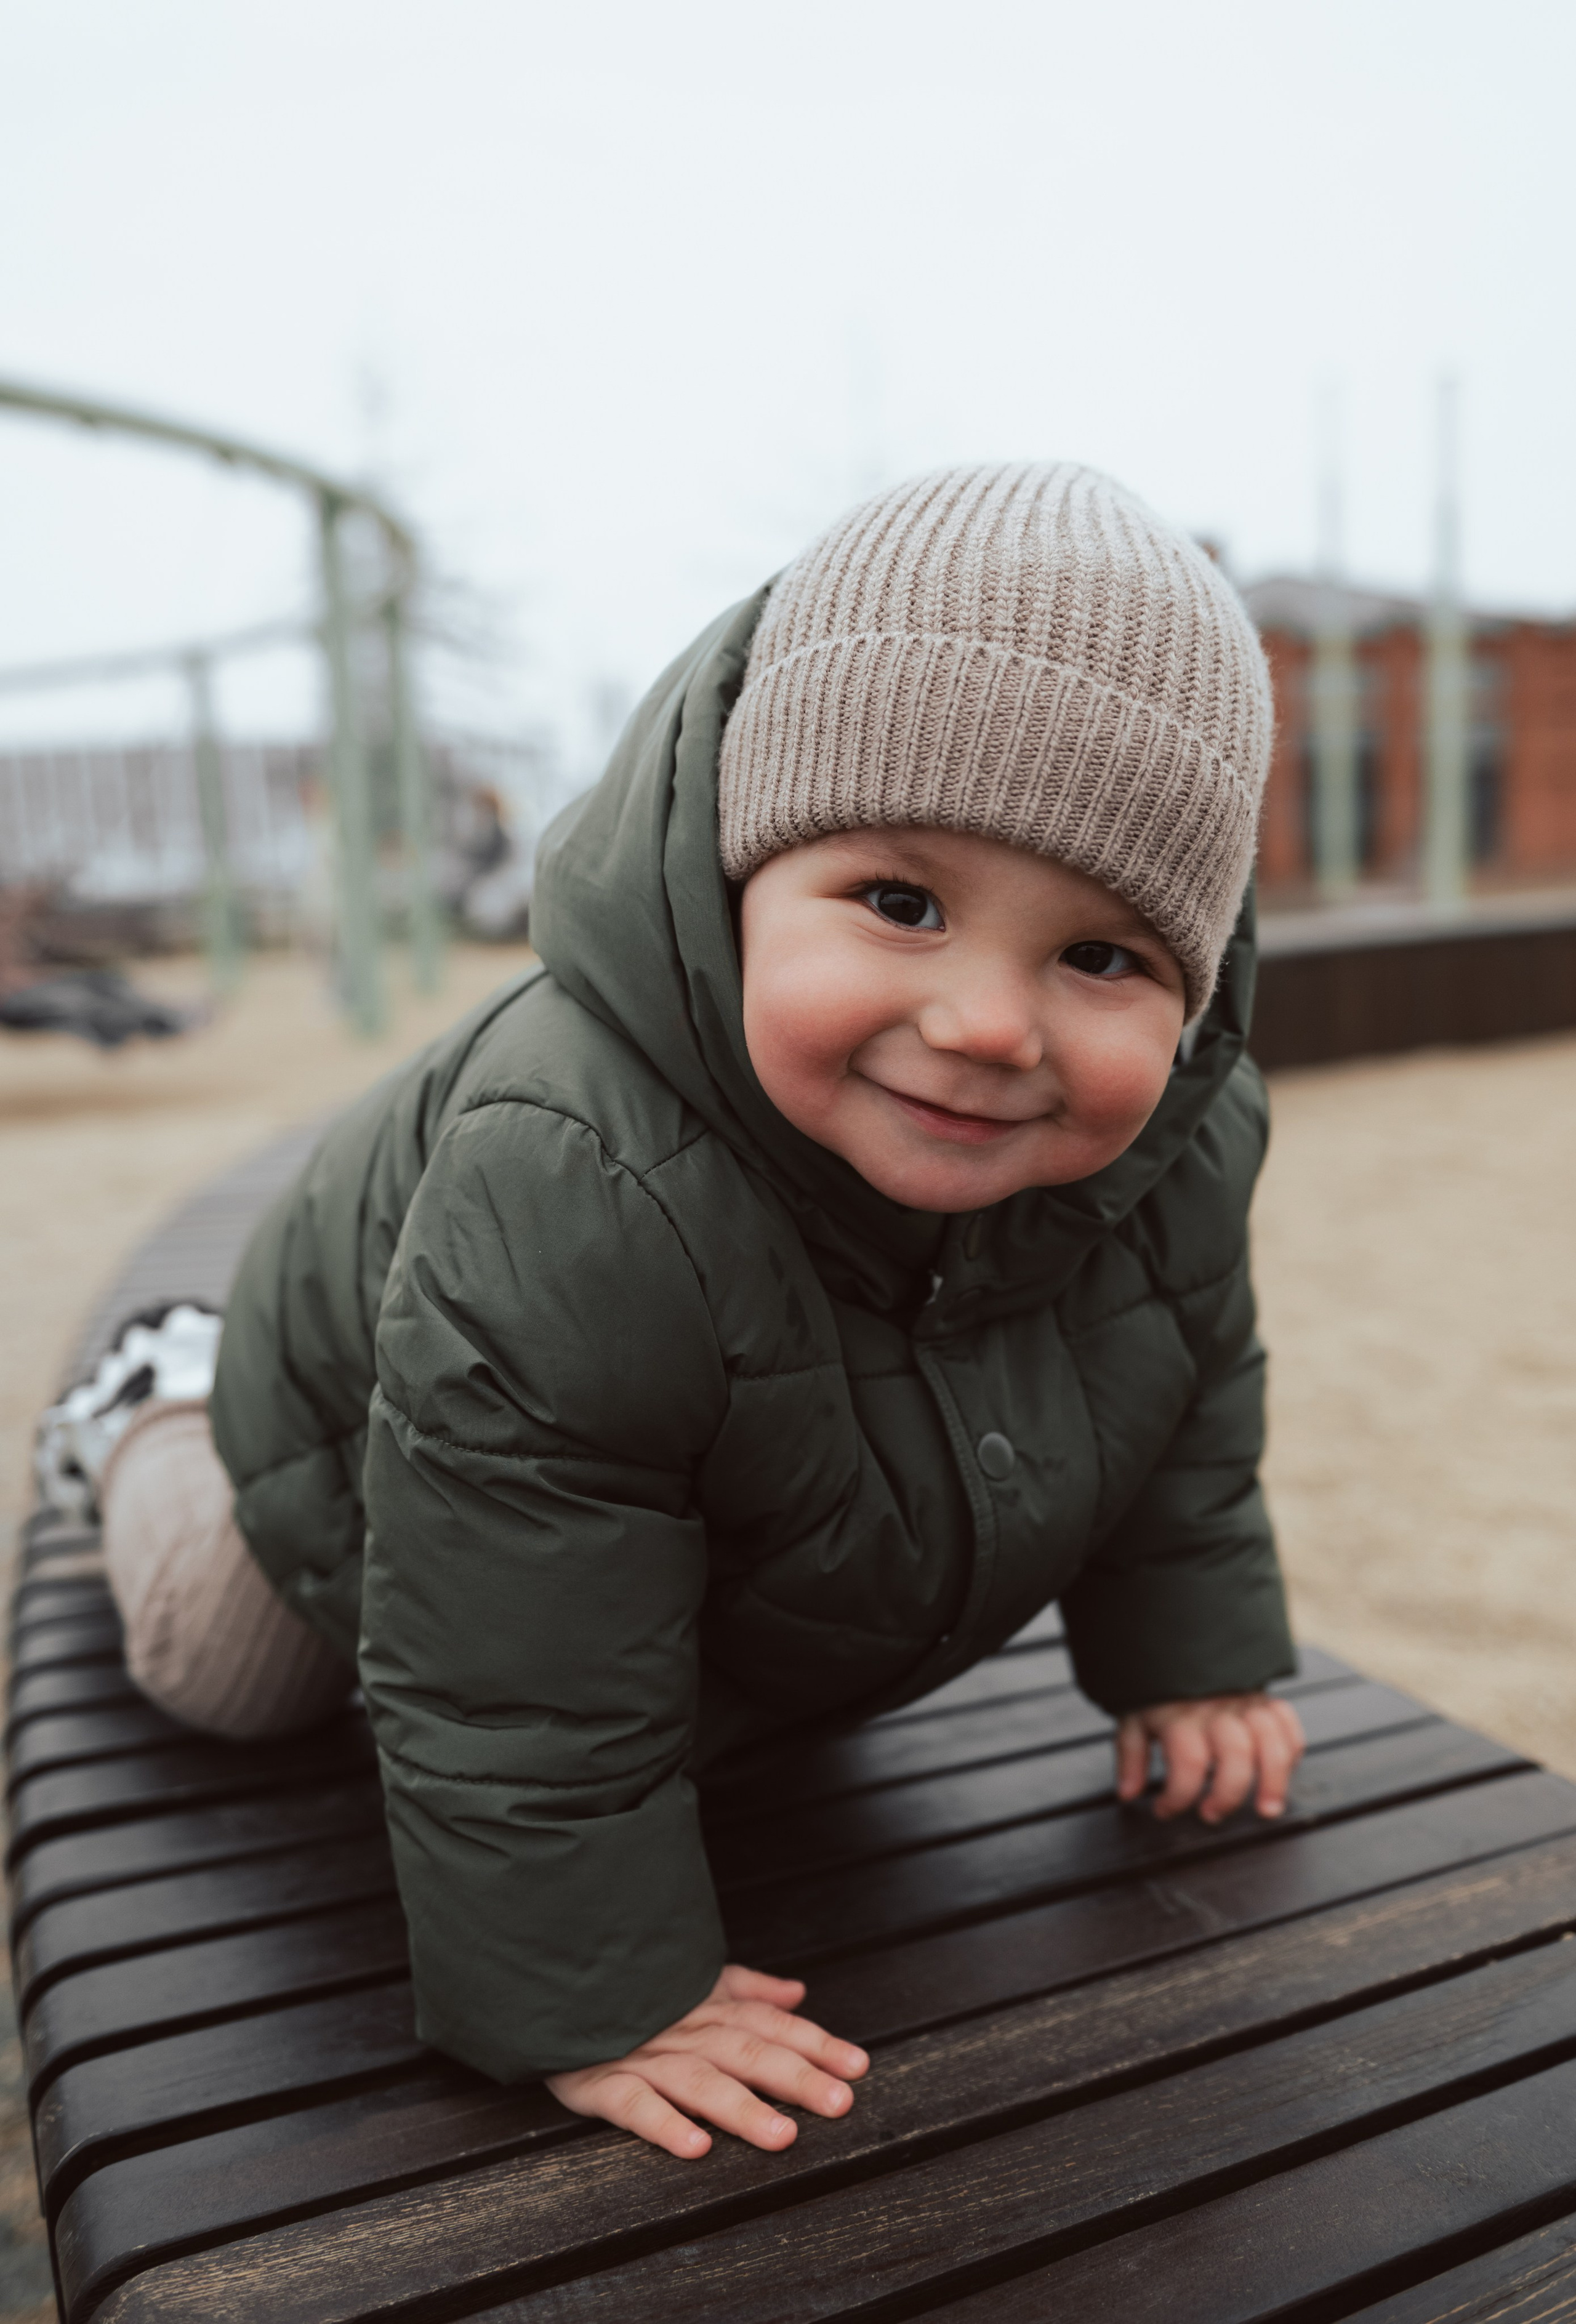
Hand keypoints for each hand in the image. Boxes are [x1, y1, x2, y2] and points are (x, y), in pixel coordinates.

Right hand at [546, 1963, 868, 2159]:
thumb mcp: (691, 1982)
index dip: (815, 2043)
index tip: (858, 2067)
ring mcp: (642, 2055)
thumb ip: (746, 1988)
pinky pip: (635, 2103)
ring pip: (700, 2082)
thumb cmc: (631, 1993)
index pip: (771, 2023)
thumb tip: (798, 1991)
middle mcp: (683, 2029)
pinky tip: (696, 2146)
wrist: (550, 1987)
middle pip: (747, 2051)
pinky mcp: (598, 2081)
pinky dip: (665, 2123)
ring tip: (782, 2136)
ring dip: (742, 2108)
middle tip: (839, 2103)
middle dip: (796, 2077)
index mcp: (707, 2005)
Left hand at [1115, 1692, 1304, 1824]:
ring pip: (1271, 1741)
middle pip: (1236, 1754)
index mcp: (1180, 1715)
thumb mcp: (1134, 1718)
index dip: (1178, 1796)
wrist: (1182, 1641)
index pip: (1187, 1762)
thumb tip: (1127, 1794)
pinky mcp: (1266, 1699)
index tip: (1165, 1811)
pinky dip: (1291, 1751)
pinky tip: (1281, 1773)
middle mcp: (1216, 1709)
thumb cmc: (1157, 1692)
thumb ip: (1131, 1756)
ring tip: (1266, 1810)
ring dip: (1274, 1780)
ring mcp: (1245, 1703)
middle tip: (1211, 1815)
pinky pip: (1289, 1725)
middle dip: (1228, 1794)